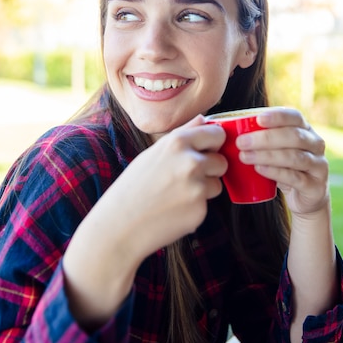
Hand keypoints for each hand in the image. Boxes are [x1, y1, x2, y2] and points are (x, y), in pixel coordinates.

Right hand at [63, 116, 226, 325]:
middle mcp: (191, 161)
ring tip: (176, 194)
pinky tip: (174, 209)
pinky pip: (208, 204)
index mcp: (178, 142)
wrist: (120, 224)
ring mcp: (197, 186)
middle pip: (221, 161)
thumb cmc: (134, 186)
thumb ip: (183, 133)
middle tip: (187, 177)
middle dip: (211, 169)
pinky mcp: (200, 210)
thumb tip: (204, 118)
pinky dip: (195, 207)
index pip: (217, 134)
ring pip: (217, 184)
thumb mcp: (154, 152)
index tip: (205, 151)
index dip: (213, 144)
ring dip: (204, 189)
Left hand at [236, 107, 328, 216]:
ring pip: (294, 157)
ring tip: (245, 157)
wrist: (306, 198)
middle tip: (242, 142)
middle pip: (294, 136)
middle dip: (266, 138)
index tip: (257, 119)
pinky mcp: (315, 186)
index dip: (278, 116)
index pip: (295, 117)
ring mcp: (318, 165)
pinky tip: (260, 169)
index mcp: (305, 129)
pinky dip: (276, 172)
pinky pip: (295, 177)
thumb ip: (257, 136)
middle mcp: (316, 144)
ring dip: (267, 156)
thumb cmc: (283, 167)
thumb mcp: (275, 149)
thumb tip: (216, 125)